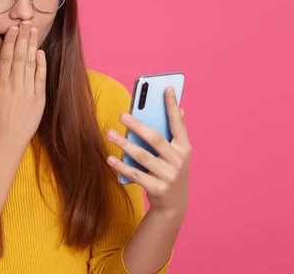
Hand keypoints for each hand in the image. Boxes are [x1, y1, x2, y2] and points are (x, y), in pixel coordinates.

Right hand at [0, 21, 46, 148]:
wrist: (7, 142)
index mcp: (0, 84)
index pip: (6, 58)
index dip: (10, 41)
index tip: (13, 28)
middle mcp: (14, 85)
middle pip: (20, 56)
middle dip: (23, 37)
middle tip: (26, 21)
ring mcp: (28, 92)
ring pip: (30, 64)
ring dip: (32, 45)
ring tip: (34, 30)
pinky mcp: (38, 99)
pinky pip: (40, 78)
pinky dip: (41, 64)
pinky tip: (41, 52)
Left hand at [106, 87, 190, 214]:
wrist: (174, 204)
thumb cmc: (171, 170)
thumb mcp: (178, 153)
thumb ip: (176, 132)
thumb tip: (180, 108)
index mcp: (184, 148)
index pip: (178, 124)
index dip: (173, 106)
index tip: (167, 89)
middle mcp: (179, 161)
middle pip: (156, 139)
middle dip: (138, 125)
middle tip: (121, 114)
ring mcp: (169, 176)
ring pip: (143, 156)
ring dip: (124, 144)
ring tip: (109, 133)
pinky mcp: (158, 189)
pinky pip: (136, 175)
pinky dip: (122, 166)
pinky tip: (110, 157)